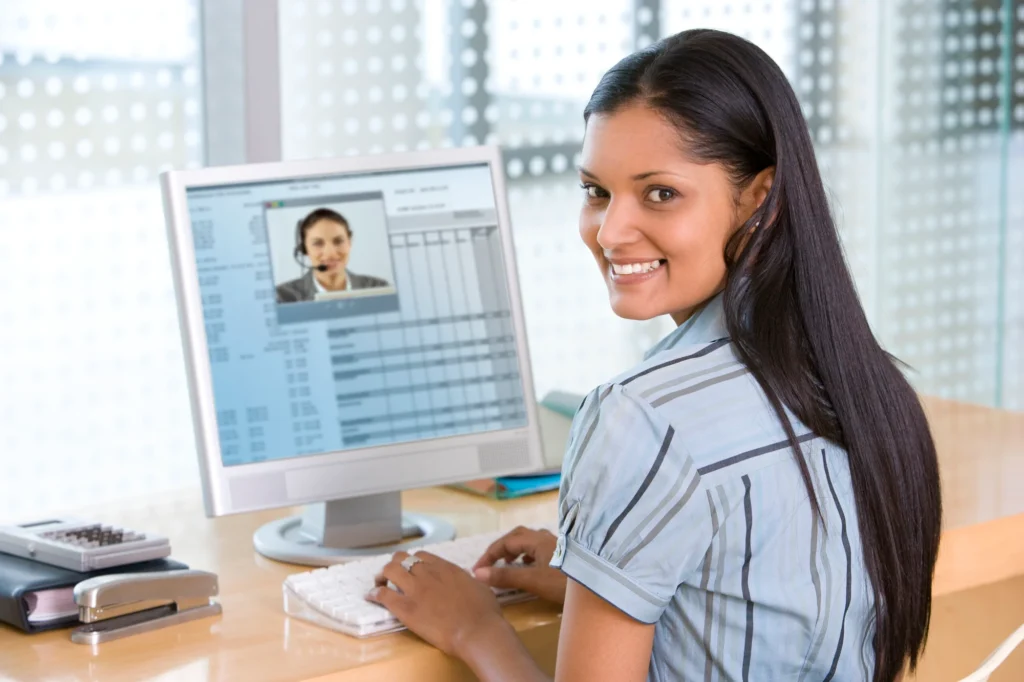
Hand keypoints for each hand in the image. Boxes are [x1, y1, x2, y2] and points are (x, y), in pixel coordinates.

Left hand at [366, 551, 511, 657]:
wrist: (477, 630)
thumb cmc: (484, 612)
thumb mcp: (479, 586)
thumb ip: (466, 579)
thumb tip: (465, 578)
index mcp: (445, 568)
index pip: (421, 556)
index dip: (413, 562)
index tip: (411, 570)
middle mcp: (428, 573)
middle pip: (402, 558)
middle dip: (395, 565)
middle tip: (392, 576)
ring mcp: (415, 589)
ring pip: (389, 570)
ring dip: (382, 576)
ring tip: (379, 584)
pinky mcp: (406, 608)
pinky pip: (383, 595)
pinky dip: (375, 594)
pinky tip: (372, 597)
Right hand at [472, 526, 566, 604]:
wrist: (599, 586)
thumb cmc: (565, 582)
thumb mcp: (533, 581)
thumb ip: (506, 576)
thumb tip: (478, 574)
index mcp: (538, 540)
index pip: (506, 541)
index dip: (489, 555)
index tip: (477, 570)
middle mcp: (547, 538)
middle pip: (518, 536)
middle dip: (501, 548)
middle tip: (489, 564)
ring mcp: (557, 545)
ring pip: (530, 542)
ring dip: (515, 551)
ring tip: (506, 565)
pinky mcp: (564, 555)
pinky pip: (539, 550)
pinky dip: (527, 557)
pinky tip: (529, 568)